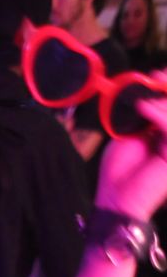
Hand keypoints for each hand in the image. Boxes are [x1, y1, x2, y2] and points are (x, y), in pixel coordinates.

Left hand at [96, 78, 166, 218]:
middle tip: (155, 78)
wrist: (115, 199)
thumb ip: (139, 116)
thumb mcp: (127, 136)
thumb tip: (147, 94)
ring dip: (162, 102)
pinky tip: (143, 109)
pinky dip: (158, 114)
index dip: (166, 87)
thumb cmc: (118, 173)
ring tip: (141, 104)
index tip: (153, 77)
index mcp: (163, 133)